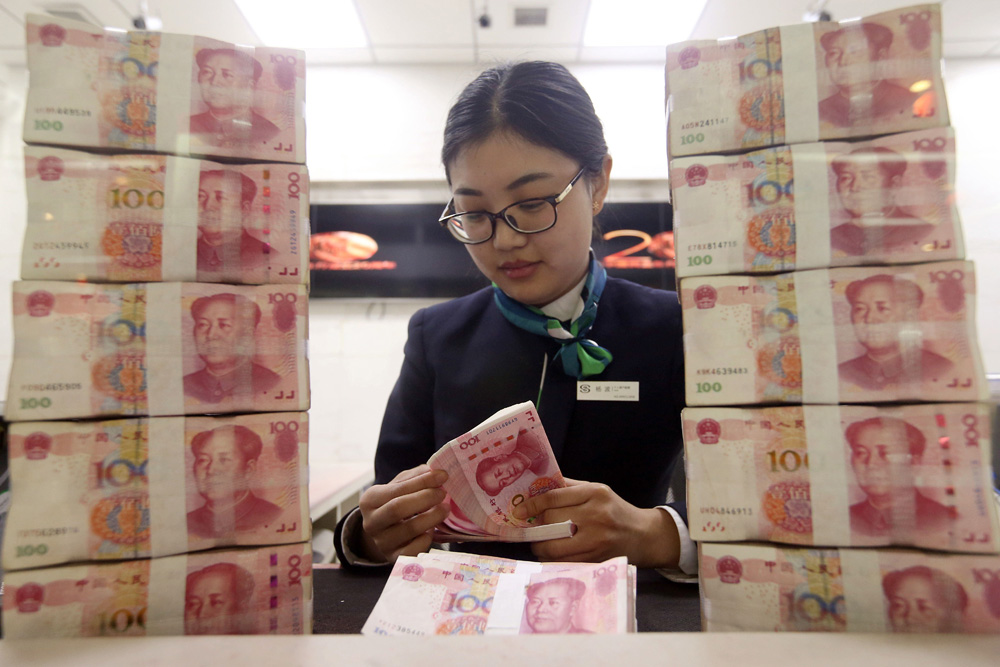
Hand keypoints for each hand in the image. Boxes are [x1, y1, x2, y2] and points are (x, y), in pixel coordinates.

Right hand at [357, 465, 449, 563]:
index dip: (422, 482)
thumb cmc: (395, 502)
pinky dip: (426, 539)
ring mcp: (381, 543)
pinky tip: (431, 530)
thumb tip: (435, 471)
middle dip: (425, 498)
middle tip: (443, 493)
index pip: (398, 489)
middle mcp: (370, 523)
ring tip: (445, 509)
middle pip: (398, 508)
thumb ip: (415, 477)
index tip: (443, 475)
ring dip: (432, 517)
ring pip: (410, 529)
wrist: (385, 531)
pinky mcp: (394, 558)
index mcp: (369, 500)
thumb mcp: (400, 486)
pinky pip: (414, 550)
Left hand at [512, 478, 679, 567]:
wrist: (644, 535)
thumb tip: (536, 488)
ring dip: (540, 547)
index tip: (518, 510)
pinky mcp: (597, 559)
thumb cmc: (615, 510)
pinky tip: (553, 555)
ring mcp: (597, 539)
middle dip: (535, 528)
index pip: (554, 497)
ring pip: (554, 546)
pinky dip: (552, 559)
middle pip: (551, 522)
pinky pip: (564, 561)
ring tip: (539, 544)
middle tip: (530, 529)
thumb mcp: (597, 491)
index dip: (531, 504)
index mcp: (595, 493)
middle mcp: (597, 515)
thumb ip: (569, 488)